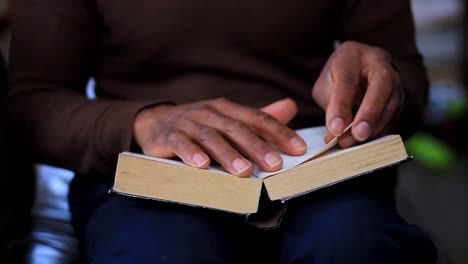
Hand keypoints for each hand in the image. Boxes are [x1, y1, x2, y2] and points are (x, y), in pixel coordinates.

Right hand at [133, 98, 306, 176]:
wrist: (155, 122)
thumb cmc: (200, 125)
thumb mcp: (228, 119)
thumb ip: (258, 118)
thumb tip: (291, 107)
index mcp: (228, 109)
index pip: (258, 119)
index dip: (280, 133)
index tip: (299, 149)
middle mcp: (210, 113)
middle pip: (237, 129)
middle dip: (257, 147)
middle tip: (274, 165)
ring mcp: (189, 123)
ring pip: (211, 137)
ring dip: (228, 154)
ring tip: (243, 171)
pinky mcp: (169, 136)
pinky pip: (181, 144)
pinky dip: (191, 153)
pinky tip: (202, 166)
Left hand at [312, 41, 402, 146]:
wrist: (356, 70)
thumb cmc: (337, 77)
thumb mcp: (325, 86)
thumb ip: (332, 106)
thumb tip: (336, 133)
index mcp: (352, 54)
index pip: (348, 80)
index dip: (341, 106)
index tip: (335, 129)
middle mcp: (378, 61)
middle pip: (381, 84)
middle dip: (370, 113)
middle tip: (358, 135)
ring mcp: (394, 77)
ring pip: (393, 101)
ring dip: (376, 126)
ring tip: (357, 142)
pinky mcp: (400, 94)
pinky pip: (395, 113)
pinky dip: (382, 128)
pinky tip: (368, 139)